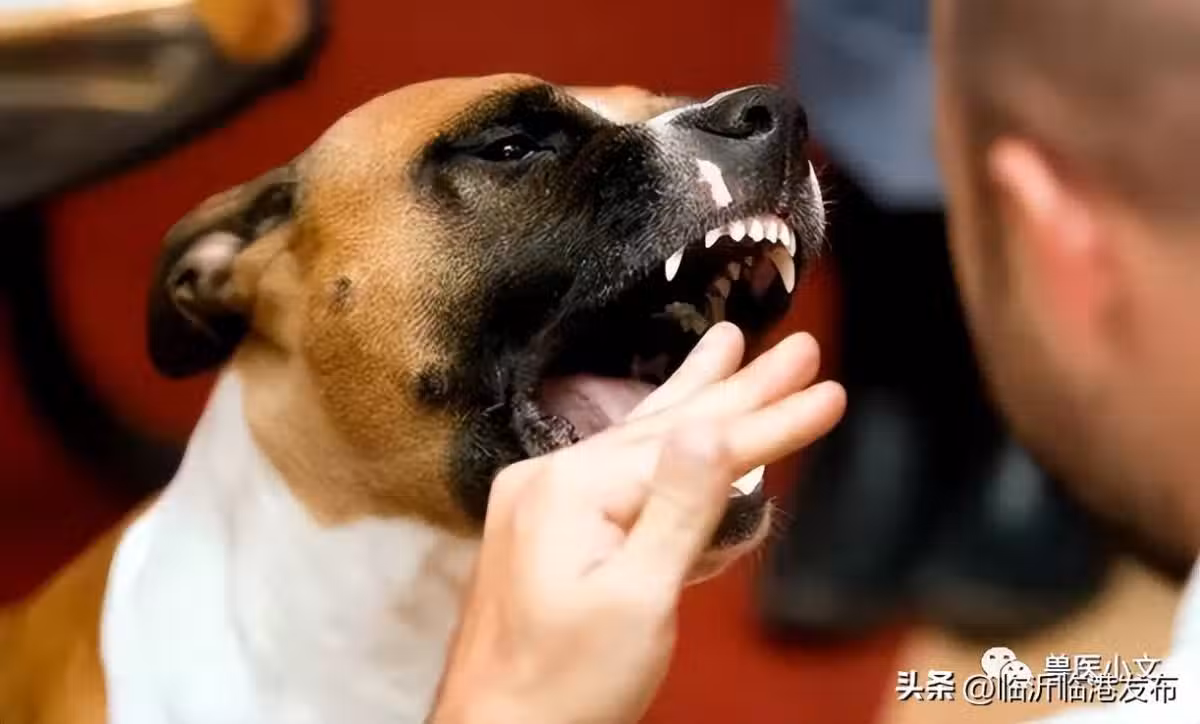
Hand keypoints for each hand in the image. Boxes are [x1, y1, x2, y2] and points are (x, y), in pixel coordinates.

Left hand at [431, 323, 844, 723]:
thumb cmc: (565, 688)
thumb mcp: (637, 600)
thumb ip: (677, 509)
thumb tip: (710, 429)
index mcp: (571, 490)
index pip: (694, 448)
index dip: (768, 423)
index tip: (828, 394)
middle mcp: (551, 479)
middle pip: (668, 427)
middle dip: (741, 391)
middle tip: (799, 351)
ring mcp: (543, 500)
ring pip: (640, 441)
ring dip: (697, 398)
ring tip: (730, 349)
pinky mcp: (547, 525)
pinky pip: (619, 473)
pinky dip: (661, 447)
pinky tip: (680, 424)